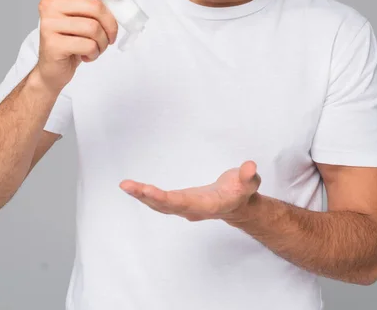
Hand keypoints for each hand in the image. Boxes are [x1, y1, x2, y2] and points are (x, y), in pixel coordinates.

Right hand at [36, 0, 123, 94]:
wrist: (54, 69)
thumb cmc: (73, 39)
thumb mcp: (87, 16)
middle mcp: (50, 5)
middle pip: (95, 7)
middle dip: (111, 24)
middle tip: (111, 36)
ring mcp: (48, 24)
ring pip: (93, 28)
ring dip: (103, 42)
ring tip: (98, 47)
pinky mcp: (52, 44)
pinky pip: (88, 45)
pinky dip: (95, 53)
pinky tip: (88, 56)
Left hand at [119, 160, 260, 221]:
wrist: (240, 204)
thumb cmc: (243, 191)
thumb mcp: (250, 182)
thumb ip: (249, 176)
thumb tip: (249, 166)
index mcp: (208, 205)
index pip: (183, 203)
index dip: (165, 198)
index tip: (149, 191)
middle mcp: (193, 209)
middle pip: (166, 206)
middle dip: (147, 197)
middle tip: (129, 186)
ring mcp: (185, 207)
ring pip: (160, 204)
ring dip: (142, 196)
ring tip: (125, 186)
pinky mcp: (180, 202)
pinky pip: (160, 200)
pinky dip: (146, 194)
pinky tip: (134, 188)